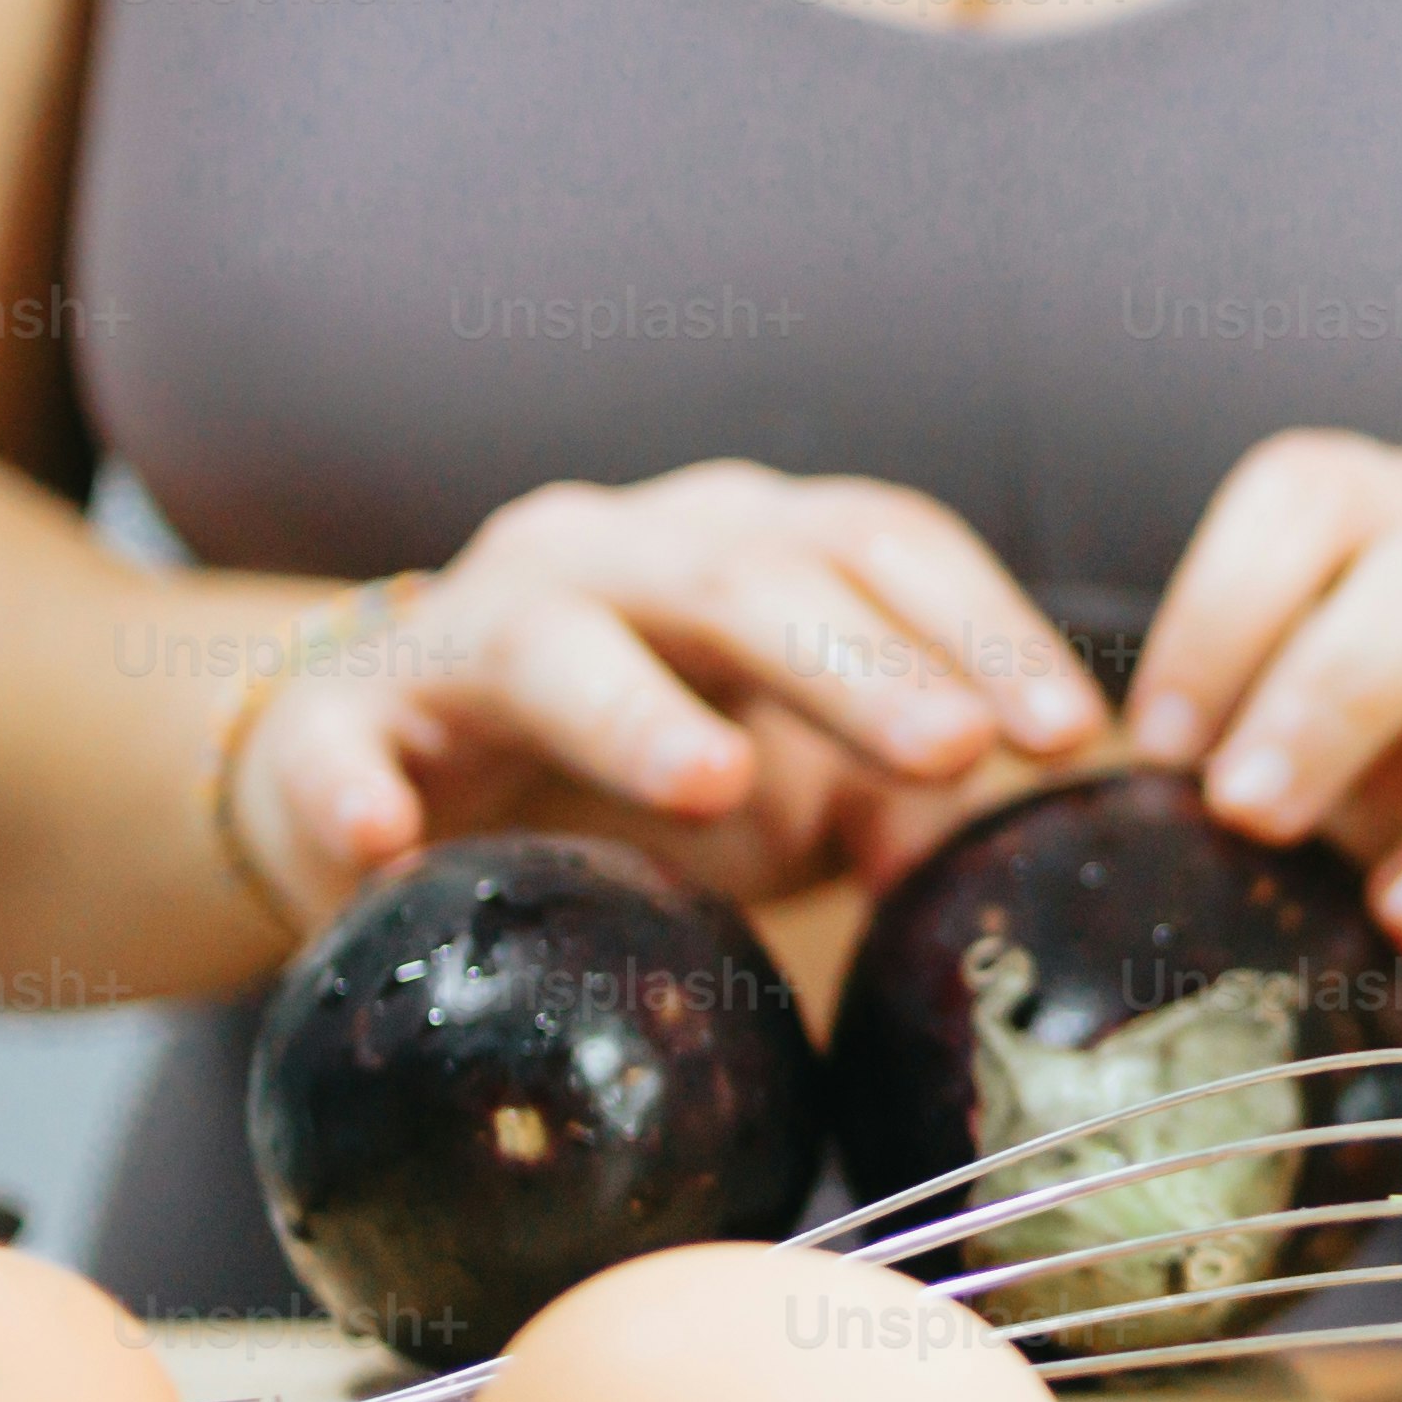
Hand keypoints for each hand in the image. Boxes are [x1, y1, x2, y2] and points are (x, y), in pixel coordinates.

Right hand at [220, 462, 1097, 935]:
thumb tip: (975, 853)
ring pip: (552, 642)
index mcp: (738, 552)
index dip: (980, 628)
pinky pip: (335, 740)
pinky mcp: (335, 720)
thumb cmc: (622, 772)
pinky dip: (353, 785)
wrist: (386, 776)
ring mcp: (466, 629)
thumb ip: (881, 799)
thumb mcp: (780, 786)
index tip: (1067, 729)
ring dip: (636, 709)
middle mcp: (610, 558)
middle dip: (856, 666)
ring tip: (712, 781)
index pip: (878, 548)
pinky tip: (383, 835)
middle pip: (745, 581)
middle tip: (950, 749)